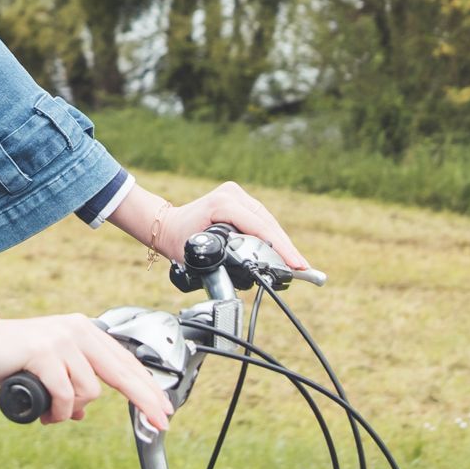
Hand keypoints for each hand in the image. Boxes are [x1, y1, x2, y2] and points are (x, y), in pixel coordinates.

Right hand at [0, 310, 179, 430]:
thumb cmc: (8, 358)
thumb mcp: (49, 370)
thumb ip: (69, 384)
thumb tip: (80, 413)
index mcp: (83, 330)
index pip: (124, 362)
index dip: (146, 388)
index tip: (163, 410)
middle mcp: (76, 330)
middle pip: (123, 372)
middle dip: (144, 400)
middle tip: (160, 422)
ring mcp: (61, 339)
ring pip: (89, 392)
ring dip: (70, 411)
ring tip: (49, 411)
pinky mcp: (44, 352)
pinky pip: (65, 395)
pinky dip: (56, 411)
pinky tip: (44, 413)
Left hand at [118, 179, 318, 278]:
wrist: (167, 225)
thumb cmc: (178, 240)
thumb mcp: (197, 254)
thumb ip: (221, 262)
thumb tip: (248, 274)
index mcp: (223, 204)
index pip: (259, 227)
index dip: (280, 247)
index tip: (294, 263)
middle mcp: (232, 194)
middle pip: (268, 223)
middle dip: (286, 246)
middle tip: (302, 267)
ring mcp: (237, 194)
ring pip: (267, 220)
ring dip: (281, 241)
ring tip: (296, 262)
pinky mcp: (239, 199)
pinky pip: (261, 219)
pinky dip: (272, 235)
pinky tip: (282, 249)